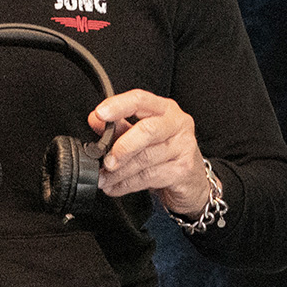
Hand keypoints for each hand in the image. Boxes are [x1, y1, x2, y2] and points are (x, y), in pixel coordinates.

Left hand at [90, 90, 208, 215]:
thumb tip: (95, 120)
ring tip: (103, 178)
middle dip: (122, 147)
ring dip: (119, 172)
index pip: (140, 100)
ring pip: (145, 158)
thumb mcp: (142, 136)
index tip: (100, 114)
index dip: (118, 105)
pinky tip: (115, 187)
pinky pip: (149, 177)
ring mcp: (183, 146)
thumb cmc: (166, 153)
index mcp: (165, 109)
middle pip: (147, 130)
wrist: (192, 181)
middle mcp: (177, 123)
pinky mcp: (183, 170)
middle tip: (105, 160)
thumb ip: (119, 126)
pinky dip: (127, 184)